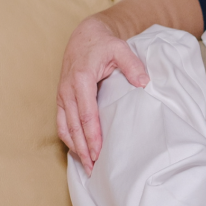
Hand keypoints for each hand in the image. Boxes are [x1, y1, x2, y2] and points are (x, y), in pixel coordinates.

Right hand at [56, 15, 148, 172]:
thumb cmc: (104, 44)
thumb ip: (132, 65)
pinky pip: (62, 123)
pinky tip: (78, 151)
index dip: (92, 135)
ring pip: (65, 127)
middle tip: (93, 168)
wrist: (84, 36)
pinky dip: (68, 138)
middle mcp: (68, 89)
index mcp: (82, 79)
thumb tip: (144, 82)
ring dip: (75, 148)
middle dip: (83, 149)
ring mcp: (62, 95)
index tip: (99, 152)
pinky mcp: (61, 98)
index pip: (87, 114)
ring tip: (87, 166)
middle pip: (74, 126)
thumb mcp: (121, 48)